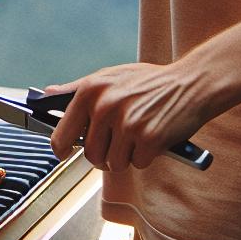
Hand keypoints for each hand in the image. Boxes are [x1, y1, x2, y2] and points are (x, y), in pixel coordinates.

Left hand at [45, 61, 221, 170]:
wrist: (193, 82)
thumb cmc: (150, 82)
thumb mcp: (110, 76)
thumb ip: (77, 88)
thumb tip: (47, 94)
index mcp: (91, 90)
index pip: (62, 134)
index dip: (61, 149)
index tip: (64, 153)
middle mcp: (105, 106)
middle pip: (90, 155)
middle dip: (104, 154)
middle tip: (119, 141)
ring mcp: (127, 123)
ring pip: (113, 163)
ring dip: (126, 156)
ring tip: (138, 136)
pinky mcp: (149, 138)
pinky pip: (138, 163)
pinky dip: (147, 156)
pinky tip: (154, 138)